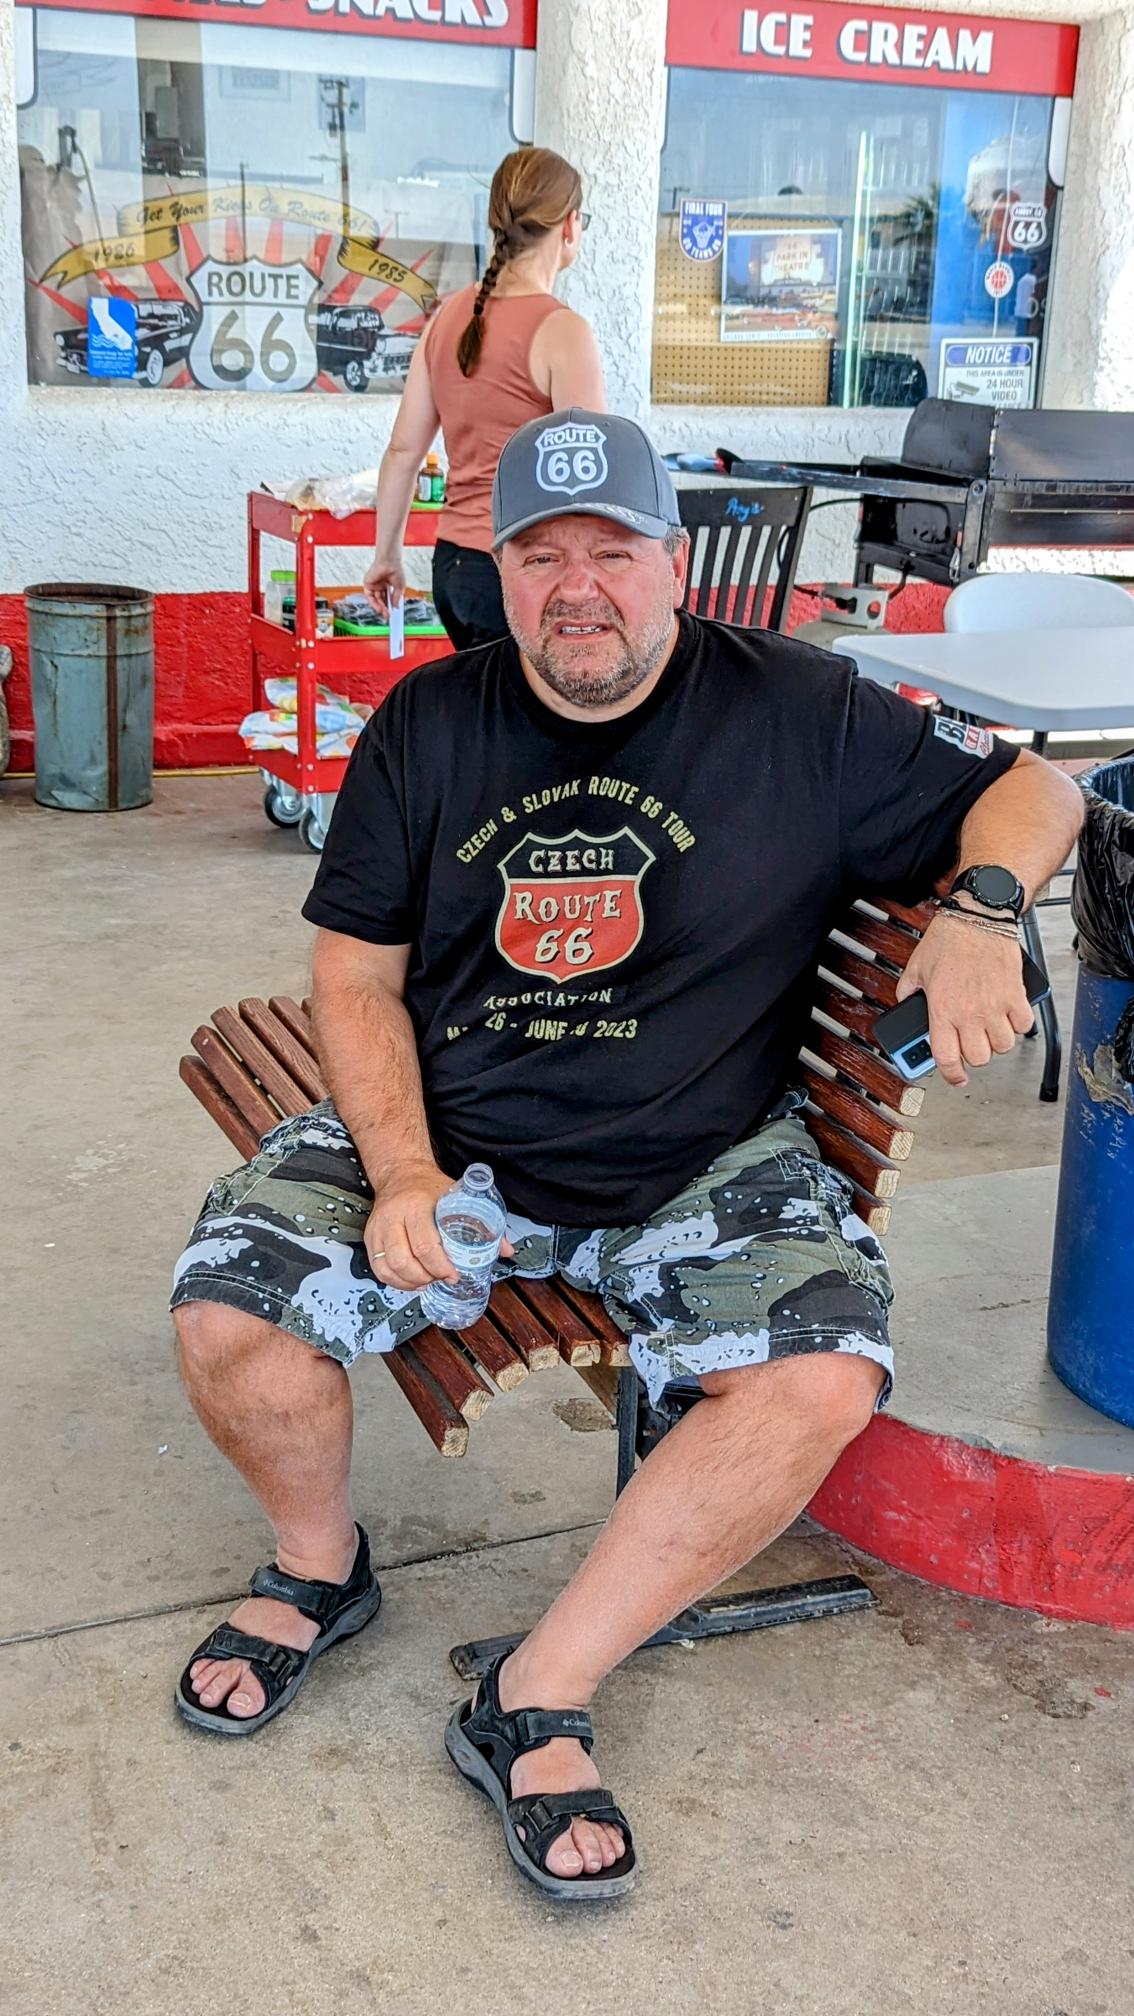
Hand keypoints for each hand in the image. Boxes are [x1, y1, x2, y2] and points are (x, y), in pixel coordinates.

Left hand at [362, 554, 405, 618]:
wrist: (389, 562)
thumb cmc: (396, 570)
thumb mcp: (399, 587)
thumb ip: (396, 597)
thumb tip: (396, 607)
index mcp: (388, 585)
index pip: (388, 598)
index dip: (390, 606)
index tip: (393, 614)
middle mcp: (380, 586)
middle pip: (381, 600)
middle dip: (385, 609)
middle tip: (388, 616)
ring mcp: (374, 585)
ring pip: (376, 600)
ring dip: (380, 608)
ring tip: (385, 613)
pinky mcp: (368, 584)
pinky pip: (370, 597)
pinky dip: (374, 603)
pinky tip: (380, 608)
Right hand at [365, 1160, 513, 1293]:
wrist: (401, 1174)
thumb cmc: (429, 1187)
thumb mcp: (458, 1197)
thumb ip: (483, 1223)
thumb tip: (506, 1249)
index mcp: (416, 1205)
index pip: (425, 1245)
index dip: (440, 1266)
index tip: (454, 1275)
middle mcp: (393, 1217)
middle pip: (403, 1260)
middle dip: (426, 1277)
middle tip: (441, 1278)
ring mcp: (378, 1228)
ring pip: (388, 1268)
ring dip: (410, 1282)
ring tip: (427, 1281)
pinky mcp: (371, 1238)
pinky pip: (378, 1268)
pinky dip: (395, 1281)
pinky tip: (411, 1280)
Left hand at [895, 914, 1033, 1088]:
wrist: (978, 917)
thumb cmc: (948, 939)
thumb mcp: (915, 967)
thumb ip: (907, 991)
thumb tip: (906, 1004)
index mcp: (942, 1010)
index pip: (947, 1058)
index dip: (951, 1075)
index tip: (956, 1078)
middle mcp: (969, 1013)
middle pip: (979, 1057)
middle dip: (974, 1055)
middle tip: (970, 1042)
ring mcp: (995, 1006)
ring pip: (1002, 1046)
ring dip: (996, 1041)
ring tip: (988, 1028)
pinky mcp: (1015, 995)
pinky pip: (1023, 1025)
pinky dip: (1017, 1025)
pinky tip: (1007, 1015)